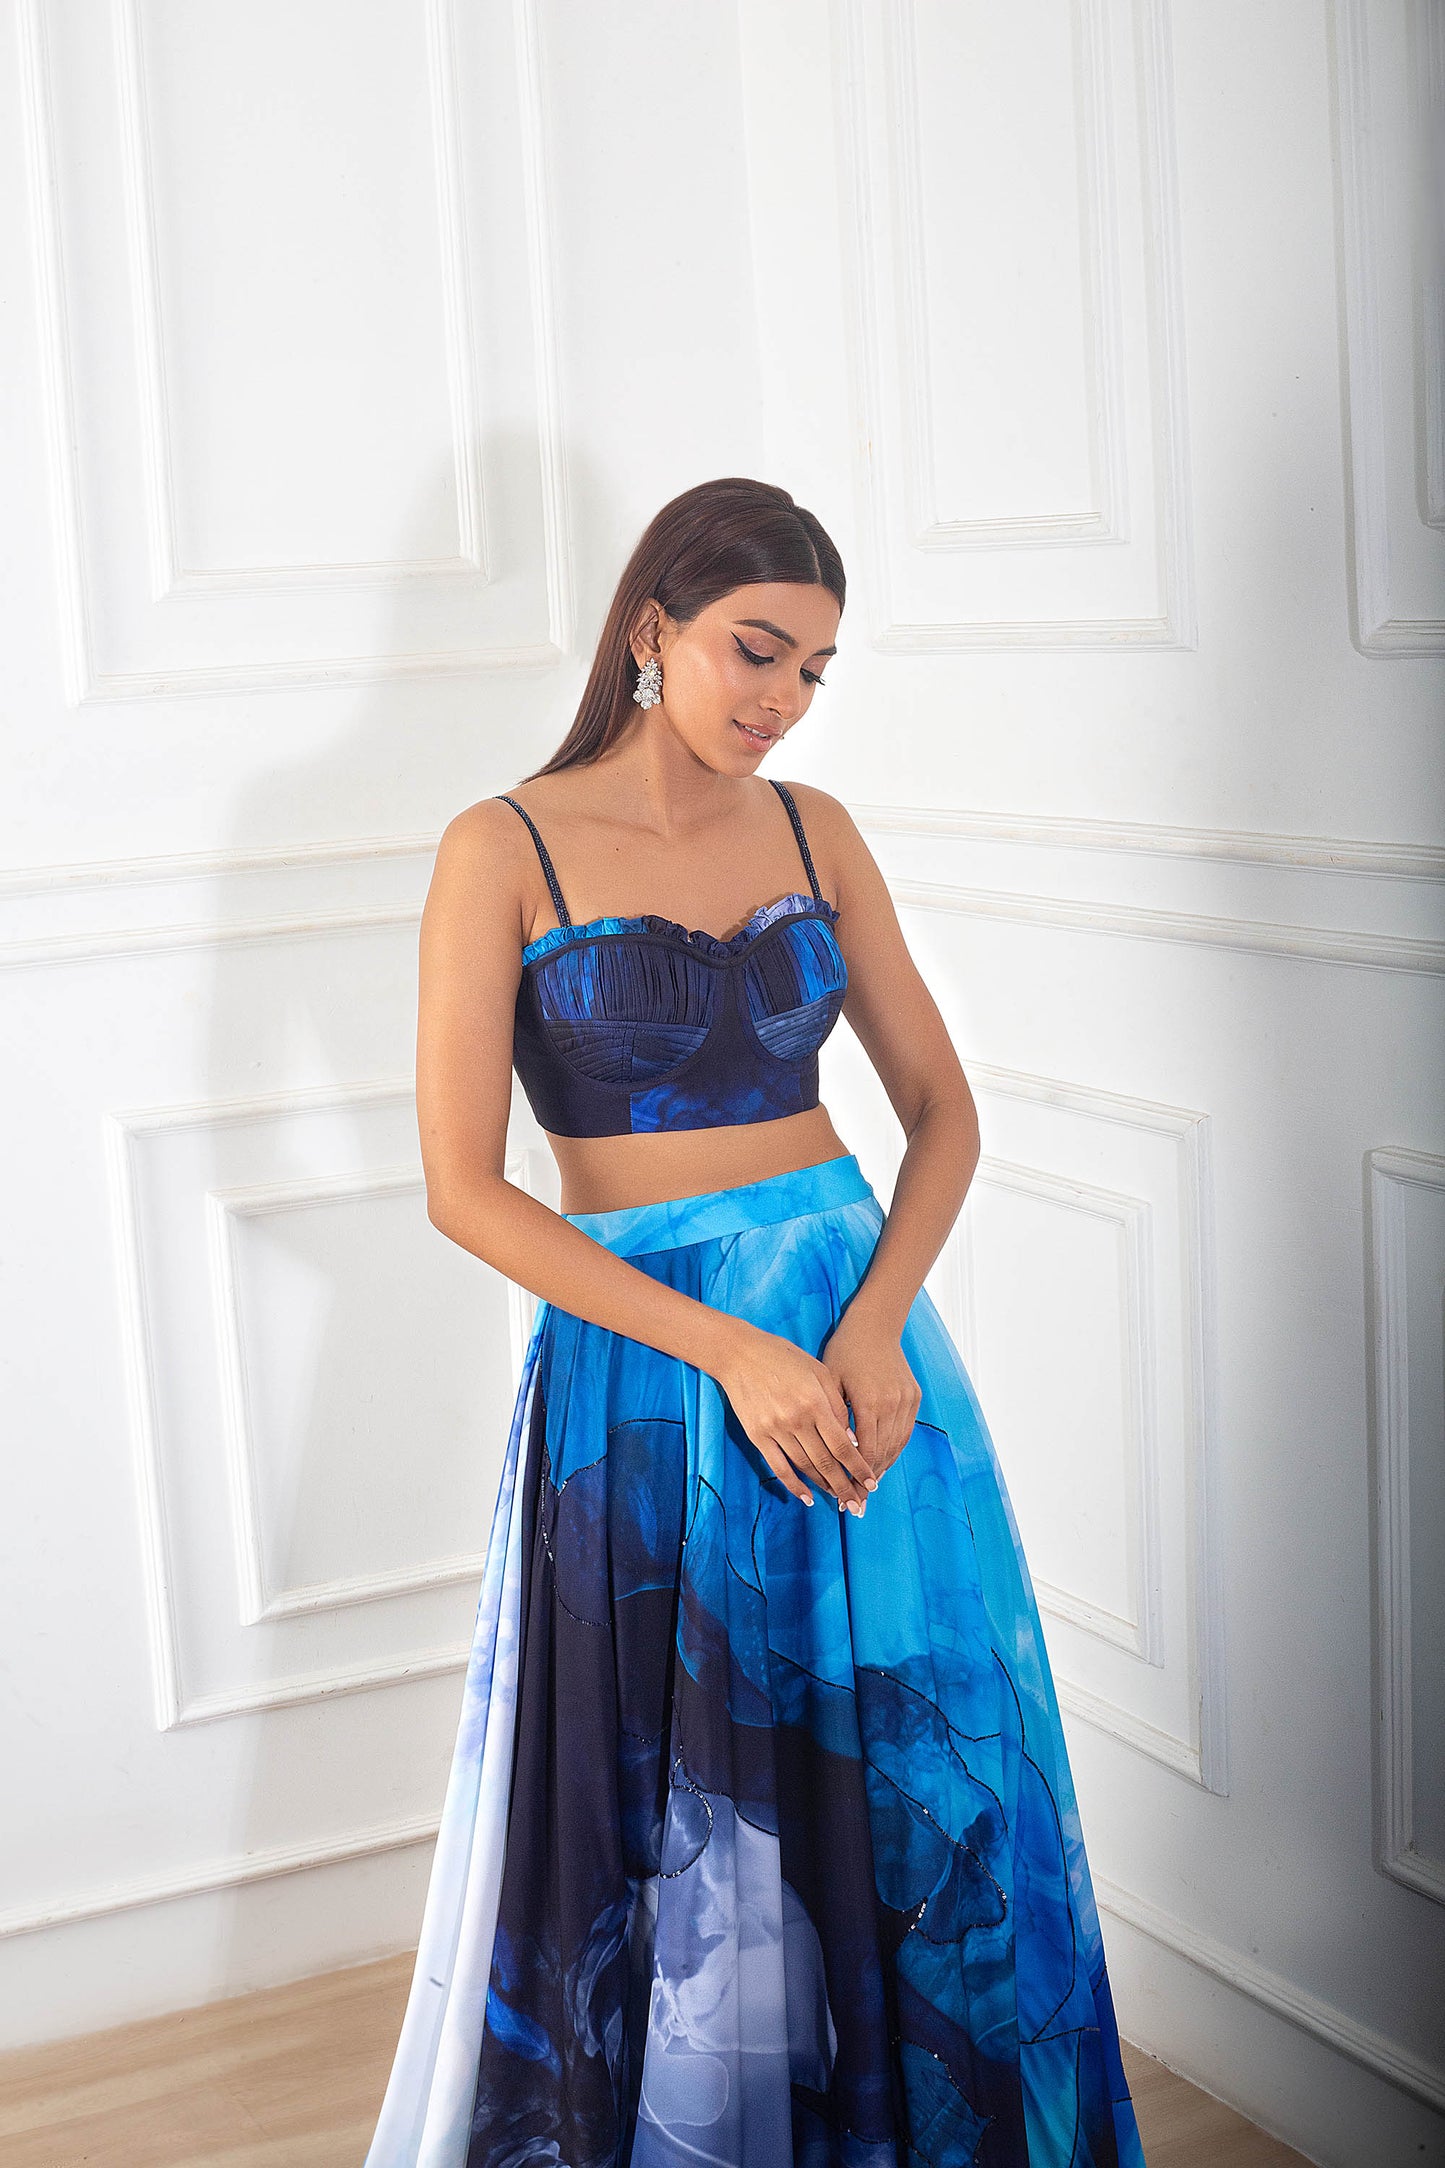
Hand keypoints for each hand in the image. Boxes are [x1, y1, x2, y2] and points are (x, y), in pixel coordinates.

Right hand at [713, 1320, 879, 1511]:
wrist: (740, 1354)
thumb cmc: (784, 1358)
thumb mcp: (819, 1372)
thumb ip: (837, 1406)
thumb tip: (852, 1441)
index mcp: (815, 1403)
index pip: (843, 1446)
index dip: (858, 1468)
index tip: (871, 1484)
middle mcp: (796, 1420)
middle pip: (826, 1463)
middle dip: (845, 1486)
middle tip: (858, 1505)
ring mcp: (775, 1430)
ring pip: (804, 1467)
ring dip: (823, 1486)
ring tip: (839, 1499)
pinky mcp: (757, 1436)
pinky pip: (778, 1467)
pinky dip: (793, 1485)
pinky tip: (807, 1497)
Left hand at [818, 1301, 920, 1480]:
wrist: (875, 1326)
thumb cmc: (844, 1352)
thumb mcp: (830, 1382)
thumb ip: (835, 1418)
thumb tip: (836, 1453)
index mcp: (869, 1402)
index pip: (864, 1451)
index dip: (854, 1477)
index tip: (846, 1498)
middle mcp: (892, 1404)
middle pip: (882, 1453)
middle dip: (867, 1481)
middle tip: (856, 1504)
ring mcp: (906, 1401)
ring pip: (896, 1445)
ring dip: (882, 1468)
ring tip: (868, 1489)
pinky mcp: (914, 1397)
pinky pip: (905, 1432)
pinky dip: (893, 1450)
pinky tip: (882, 1463)